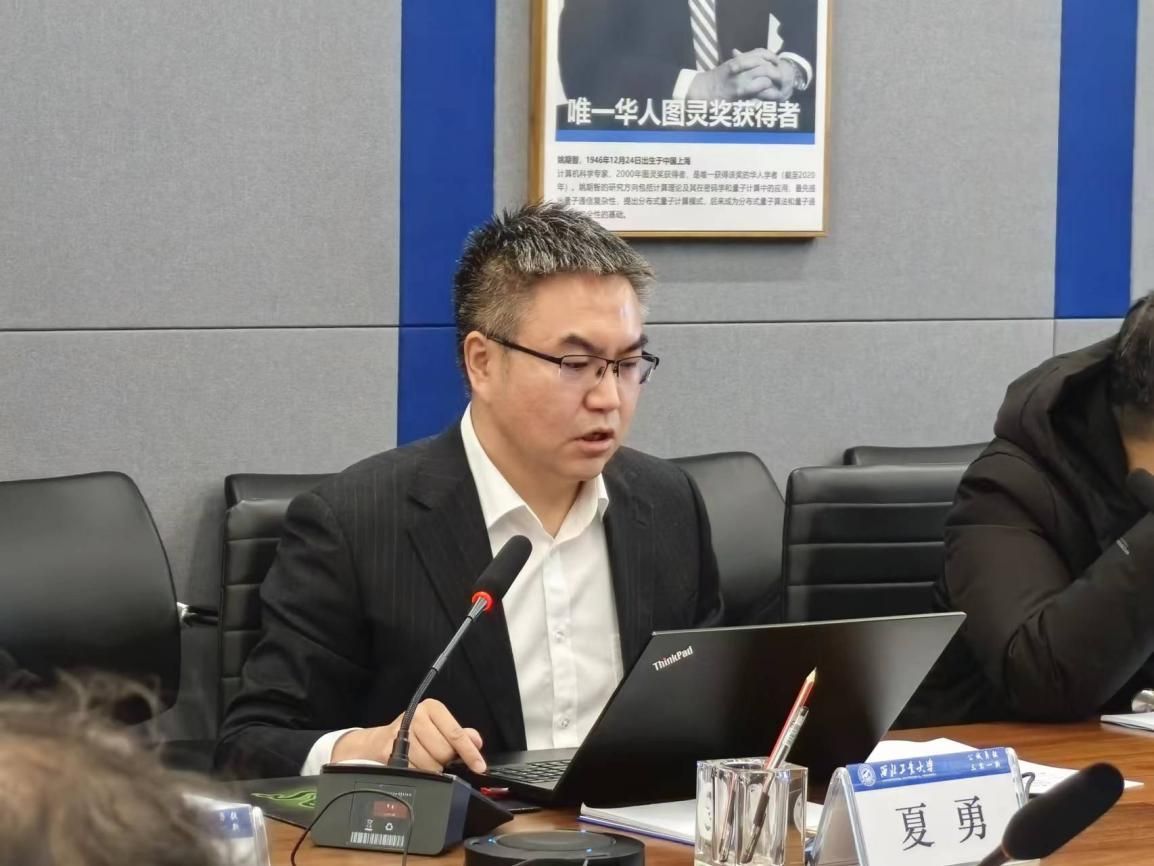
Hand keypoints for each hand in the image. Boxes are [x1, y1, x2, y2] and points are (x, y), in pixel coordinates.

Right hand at [331, 699, 485, 773]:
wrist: (379, 742)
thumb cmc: (415, 734)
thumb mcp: (438, 728)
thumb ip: (458, 734)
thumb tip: (476, 741)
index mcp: (432, 708)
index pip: (455, 733)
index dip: (469, 752)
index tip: (479, 766)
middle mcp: (416, 716)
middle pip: (443, 752)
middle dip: (444, 761)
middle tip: (436, 756)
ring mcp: (402, 732)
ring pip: (430, 764)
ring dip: (430, 769)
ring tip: (422, 759)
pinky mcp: (390, 749)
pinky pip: (414, 771)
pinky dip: (417, 773)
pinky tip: (414, 765)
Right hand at [686, 48, 789, 101]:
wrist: (702, 91)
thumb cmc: (717, 78)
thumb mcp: (729, 64)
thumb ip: (743, 59)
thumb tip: (761, 55)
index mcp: (737, 61)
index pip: (759, 54)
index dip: (771, 56)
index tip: (777, 61)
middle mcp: (739, 72)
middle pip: (764, 67)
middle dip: (775, 73)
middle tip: (780, 78)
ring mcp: (739, 86)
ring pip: (763, 82)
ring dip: (771, 86)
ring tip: (776, 90)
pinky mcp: (739, 99)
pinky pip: (757, 98)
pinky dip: (764, 99)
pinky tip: (766, 100)